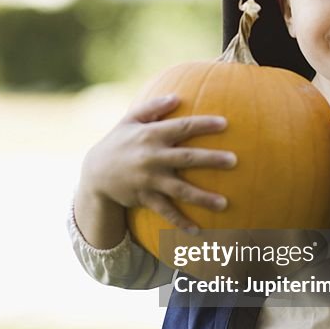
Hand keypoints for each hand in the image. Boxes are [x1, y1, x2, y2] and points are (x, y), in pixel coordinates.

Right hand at [81, 93, 236, 230]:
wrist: (95, 173)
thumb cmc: (118, 142)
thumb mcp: (129, 120)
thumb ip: (153, 107)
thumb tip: (176, 97)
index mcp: (151, 135)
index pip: (182, 127)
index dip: (203, 125)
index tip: (225, 123)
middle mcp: (152, 157)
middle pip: (186, 158)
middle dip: (210, 159)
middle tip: (234, 160)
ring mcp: (149, 180)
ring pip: (180, 189)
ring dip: (202, 197)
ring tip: (224, 204)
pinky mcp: (145, 198)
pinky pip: (166, 211)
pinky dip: (181, 222)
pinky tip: (199, 231)